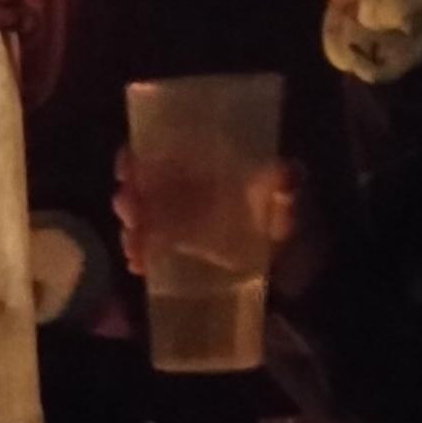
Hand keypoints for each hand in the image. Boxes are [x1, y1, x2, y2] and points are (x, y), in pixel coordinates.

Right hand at [112, 153, 303, 263]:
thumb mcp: (293, 201)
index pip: (160, 152)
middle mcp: (184, 190)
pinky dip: (139, 254)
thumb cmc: (292, 224)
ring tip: (136, 248)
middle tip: (133, 216)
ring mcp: (177, 222)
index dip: (137, 158)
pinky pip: (147, 248)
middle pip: (140, 187)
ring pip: (138, 219)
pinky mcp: (176, 250)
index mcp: (205, 167)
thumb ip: (289, 186)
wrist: (294, 270)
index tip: (127, 170)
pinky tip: (139, 265)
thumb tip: (286, 171)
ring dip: (130, 231)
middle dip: (128, 200)